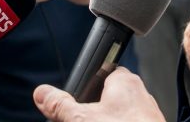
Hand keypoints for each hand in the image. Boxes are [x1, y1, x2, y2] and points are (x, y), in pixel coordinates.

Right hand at [34, 67, 164, 121]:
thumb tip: (42, 93)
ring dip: (104, 121)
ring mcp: (148, 117)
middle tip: (80, 121)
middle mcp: (140, 95)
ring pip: (118, 116)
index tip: (74, 103)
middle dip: (92, 113)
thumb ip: (60, 105)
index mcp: (124, 81)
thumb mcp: (82, 119)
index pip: (101, 73)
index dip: (85, 88)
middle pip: (107, 99)